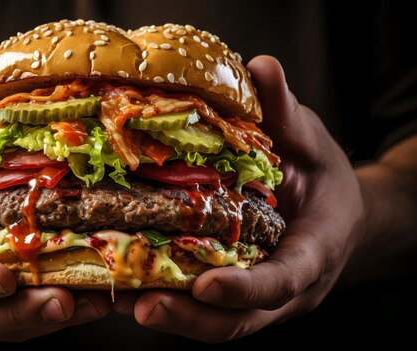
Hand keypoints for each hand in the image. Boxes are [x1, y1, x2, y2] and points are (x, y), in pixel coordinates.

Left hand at [114, 56, 364, 341]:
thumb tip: (261, 67)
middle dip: (192, 318)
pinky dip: (167, 301)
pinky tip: (127, 287)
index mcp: (313, 252)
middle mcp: (284, 287)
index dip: (246, 288)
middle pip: (240, 319)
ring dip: (171, 317)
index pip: (284, 280)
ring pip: (216, 322)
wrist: (334, 214)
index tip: (206, 285)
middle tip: (144, 308)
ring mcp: (257, 297)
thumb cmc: (323, 177)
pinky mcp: (232, 293)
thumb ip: (286, 115)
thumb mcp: (311, 143)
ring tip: (121, 302)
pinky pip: (201, 308)